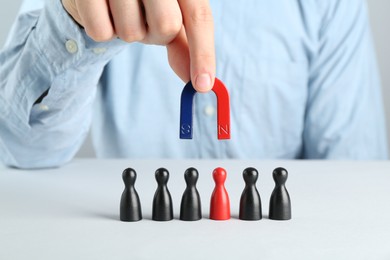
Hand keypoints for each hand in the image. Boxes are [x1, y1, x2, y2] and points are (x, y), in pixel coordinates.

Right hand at [62, 0, 214, 91]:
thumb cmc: (141, 3)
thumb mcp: (169, 16)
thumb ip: (187, 45)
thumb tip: (201, 84)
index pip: (199, 16)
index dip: (203, 53)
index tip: (202, 85)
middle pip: (167, 26)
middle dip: (154, 33)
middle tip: (143, 18)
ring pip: (131, 32)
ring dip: (127, 31)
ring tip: (120, 10)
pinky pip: (101, 33)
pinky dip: (103, 30)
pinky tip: (102, 11)